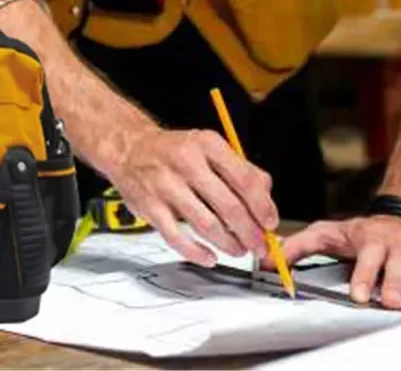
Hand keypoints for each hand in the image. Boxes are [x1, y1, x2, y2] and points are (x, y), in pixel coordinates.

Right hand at [107, 122, 278, 266]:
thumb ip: (241, 169)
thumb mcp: (208, 147)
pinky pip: (177, 238)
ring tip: (238, 250)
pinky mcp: (150, 207)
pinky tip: (209, 257)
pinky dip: (197, 253)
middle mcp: (186, 162)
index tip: (270, 222)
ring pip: (206, 225)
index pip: (244, 179)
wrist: (129, 148)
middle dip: (250, 232)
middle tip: (259, 245)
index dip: (263, 206)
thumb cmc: (173, 150)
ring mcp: (166, 185)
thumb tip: (266, 198)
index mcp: (206, 144)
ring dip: (229, 244)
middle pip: (229, 206)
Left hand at [269, 216, 400, 310]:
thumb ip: (298, 247)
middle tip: (390, 301)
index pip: (367, 258)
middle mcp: (395, 247)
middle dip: (393, 285)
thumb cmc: (362, 232)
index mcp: (370, 240)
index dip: (364, 276)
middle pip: (396, 269)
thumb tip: (268, 261)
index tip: (359, 294)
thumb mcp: (327, 233)